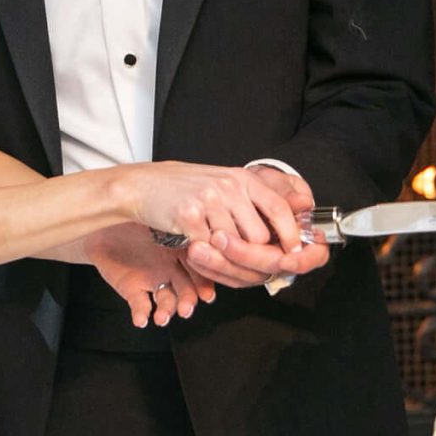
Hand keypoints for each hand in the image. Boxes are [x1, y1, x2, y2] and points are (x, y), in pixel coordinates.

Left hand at [84, 225, 213, 329]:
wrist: (100, 220)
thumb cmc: (131, 212)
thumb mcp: (157, 215)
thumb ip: (179, 226)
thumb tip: (199, 229)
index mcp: (183, 250)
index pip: (200, 270)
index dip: (204, 283)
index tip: (207, 295)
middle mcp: (172, 269)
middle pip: (186, 290)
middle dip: (187, 302)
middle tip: (186, 310)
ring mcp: (154, 281)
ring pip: (166, 302)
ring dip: (166, 312)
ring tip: (161, 318)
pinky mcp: (134, 291)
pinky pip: (141, 305)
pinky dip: (141, 314)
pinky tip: (141, 319)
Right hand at [129, 163, 307, 260]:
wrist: (142, 186)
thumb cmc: (183, 188)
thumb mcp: (223, 184)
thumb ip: (250, 202)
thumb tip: (282, 227)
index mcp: (241, 178)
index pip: (278, 207)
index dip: (290, 233)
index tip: (293, 251)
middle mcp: (228, 186)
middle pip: (259, 235)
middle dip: (252, 252)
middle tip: (241, 256)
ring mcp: (209, 200)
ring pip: (235, 245)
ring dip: (225, 253)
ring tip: (211, 244)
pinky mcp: (189, 217)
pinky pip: (209, 248)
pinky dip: (204, 253)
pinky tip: (194, 243)